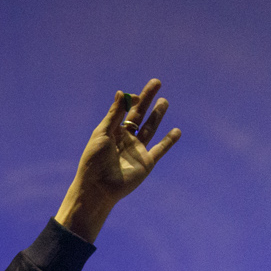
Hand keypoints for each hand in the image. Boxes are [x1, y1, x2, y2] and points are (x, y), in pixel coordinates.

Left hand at [55, 78, 180, 242]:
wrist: (98, 188)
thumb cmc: (94, 161)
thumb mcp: (102, 134)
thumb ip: (114, 114)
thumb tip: (123, 92)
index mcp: (112, 132)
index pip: (125, 110)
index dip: (132, 100)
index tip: (136, 96)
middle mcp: (125, 139)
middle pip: (139, 115)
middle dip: (148, 99)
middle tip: (156, 82)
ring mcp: (137, 150)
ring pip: (150, 128)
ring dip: (157, 115)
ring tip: (164, 101)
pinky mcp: (147, 162)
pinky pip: (160, 149)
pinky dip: (169, 141)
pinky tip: (176, 131)